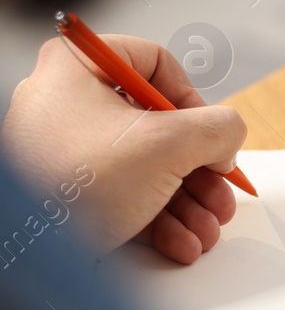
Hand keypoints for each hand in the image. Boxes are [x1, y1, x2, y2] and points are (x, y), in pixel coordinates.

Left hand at [0, 35, 247, 262]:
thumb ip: (219, 128)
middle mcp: (67, 103)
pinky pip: (125, 195)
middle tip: (219, 193)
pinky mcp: (68, 190)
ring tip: (206, 229)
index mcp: (77, 68)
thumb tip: (230, 134)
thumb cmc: (79, 182)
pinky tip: (181, 242)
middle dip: (200, 171)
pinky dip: (160, 219)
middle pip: (158, 125)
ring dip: (189, 203)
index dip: (192, 100)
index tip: (209, 134)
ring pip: (147, 167)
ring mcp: (66, 149)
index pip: (153, 62)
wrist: (29, 247)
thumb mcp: (170, 143)